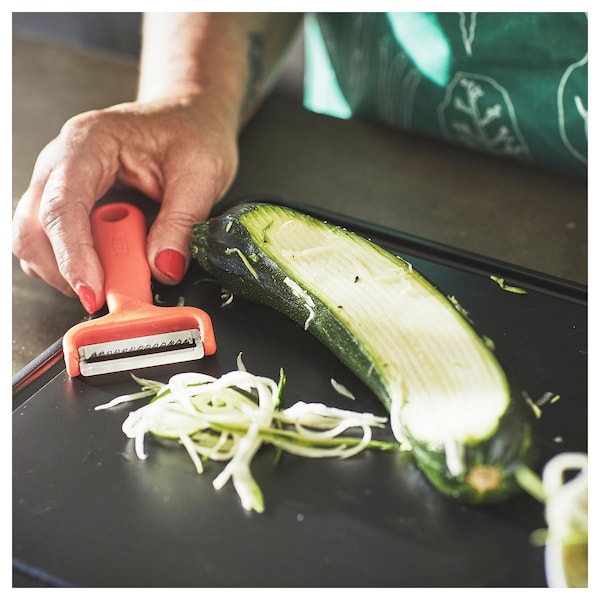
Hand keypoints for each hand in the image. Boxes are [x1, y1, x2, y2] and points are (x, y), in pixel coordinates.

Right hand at [12, 93, 238, 312]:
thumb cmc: (192, 132)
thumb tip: (163, 268)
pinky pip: (55, 242)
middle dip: (65, 270)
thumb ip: (181, 223)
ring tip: (119, 273)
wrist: (188, 117)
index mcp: (89, 143)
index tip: (93, 292)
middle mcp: (62, 161)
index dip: (72, 257)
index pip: (62, 206)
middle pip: (33, 228)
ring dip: (70, 269)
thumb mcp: (201, 175)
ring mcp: (60, 183)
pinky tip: (111, 263)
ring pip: (36, 240)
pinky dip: (78, 263)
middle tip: (109, 295)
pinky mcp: (69, 202)